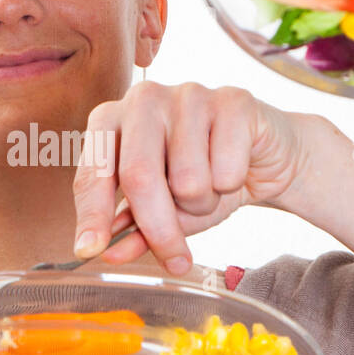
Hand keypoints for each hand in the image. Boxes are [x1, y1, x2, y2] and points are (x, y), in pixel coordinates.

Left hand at [71, 81, 310, 274]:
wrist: (264, 158)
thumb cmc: (203, 178)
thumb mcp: (163, 210)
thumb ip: (135, 230)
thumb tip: (110, 254)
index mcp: (112, 119)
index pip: (94, 171)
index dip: (92, 215)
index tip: (89, 250)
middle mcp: (144, 99)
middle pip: (139, 176)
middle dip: (158, 228)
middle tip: (174, 260)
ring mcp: (188, 94)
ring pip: (188, 180)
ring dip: (202, 203)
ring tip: (209, 188)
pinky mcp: (232, 100)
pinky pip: (226, 169)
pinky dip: (232, 186)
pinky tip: (235, 169)